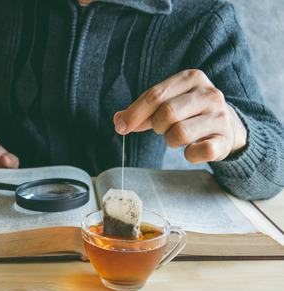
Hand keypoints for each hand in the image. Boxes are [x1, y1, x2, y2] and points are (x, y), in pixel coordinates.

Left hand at [113, 70, 246, 163]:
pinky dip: (189, 155)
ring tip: (178, 137)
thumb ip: (143, 110)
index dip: (134, 113)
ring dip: (171, 140)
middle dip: (156, 126)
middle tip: (162, 129)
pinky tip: (192, 149)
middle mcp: (209, 94)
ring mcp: (220, 116)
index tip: (120, 127)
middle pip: (166, 113)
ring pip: (179, 133)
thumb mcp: (168, 102)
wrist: (229, 126)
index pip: (155, 95)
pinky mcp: (225, 140)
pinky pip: (199, 152)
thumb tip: (118, 120)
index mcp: (192, 78)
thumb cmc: (189, 112)